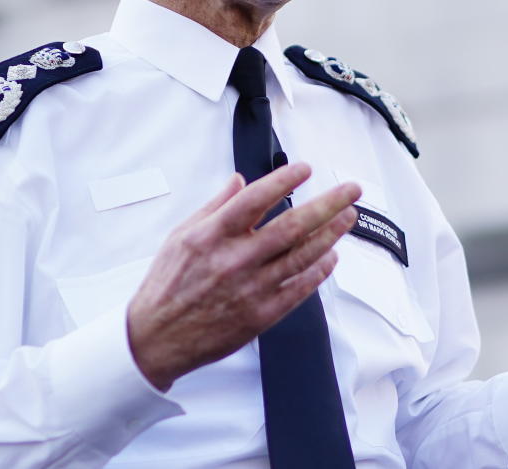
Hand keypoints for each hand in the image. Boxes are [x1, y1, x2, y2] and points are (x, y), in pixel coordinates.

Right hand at [126, 162, 360, 391]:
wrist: (156, 338)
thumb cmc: (167, 284)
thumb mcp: (180, 236)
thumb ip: (214, 207)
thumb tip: (240, 180)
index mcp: (211, 236)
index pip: (255, 200)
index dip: (283, 181)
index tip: (307, 169)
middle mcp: (234, 260)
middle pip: (291, 226)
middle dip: (327, 204)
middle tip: (351, 190)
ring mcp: (250, 289)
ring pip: (301, 256)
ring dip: (330, 234)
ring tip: (348, 217)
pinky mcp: (260, 315)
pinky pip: (298, 289)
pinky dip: (318, 271)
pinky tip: (331, 256)